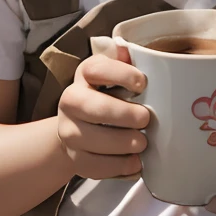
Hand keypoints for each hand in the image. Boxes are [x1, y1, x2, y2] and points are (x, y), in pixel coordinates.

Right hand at [56, 47, 148, 179]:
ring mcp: (69, 131)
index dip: (120, 74)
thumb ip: (125, 65)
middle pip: (93, 107)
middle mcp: (71, 100)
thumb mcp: (116, 77)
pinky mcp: (75, 157)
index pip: (96, 68)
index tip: (142, 83)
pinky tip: (135, 162)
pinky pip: (96, 166)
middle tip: (145, 119)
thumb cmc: (108, 97)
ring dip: (123, 144)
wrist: (79, 128)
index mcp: (85, 75)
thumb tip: (129, 49)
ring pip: (92, 140)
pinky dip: (120, 166)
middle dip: (124, 115)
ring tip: (142, 143)